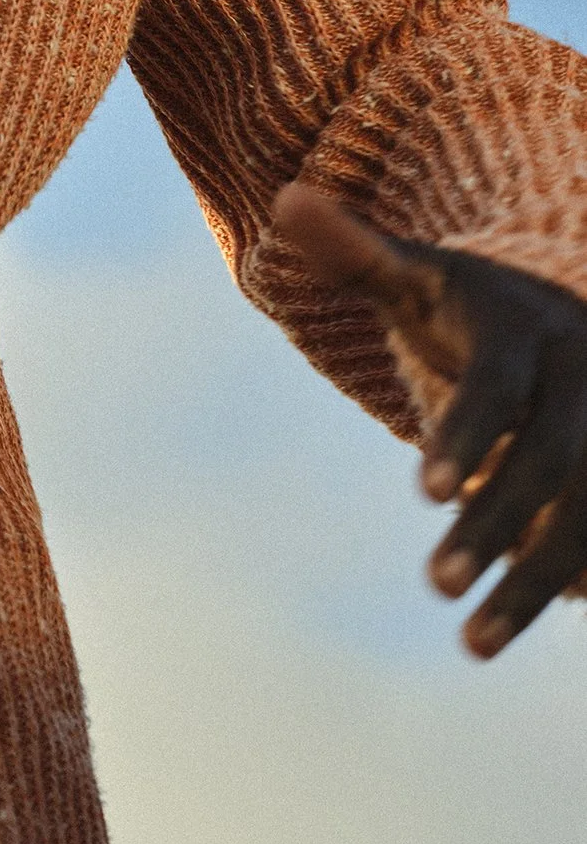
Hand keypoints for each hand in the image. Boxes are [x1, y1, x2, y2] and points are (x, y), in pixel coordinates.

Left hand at [273, 180, 586, 656]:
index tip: (423, 492)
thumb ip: (352, 249)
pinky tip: (523, 626)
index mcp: (528, 328)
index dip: (466, 434)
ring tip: (472, 644)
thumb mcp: (412, 274)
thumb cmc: (462, 307)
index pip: (500, 386)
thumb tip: (286, 199)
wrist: (557, 321)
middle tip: (435, 586)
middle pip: (550, 461)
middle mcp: (583, 379)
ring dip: (535, 583)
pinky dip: (577, 584)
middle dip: (497, 526)